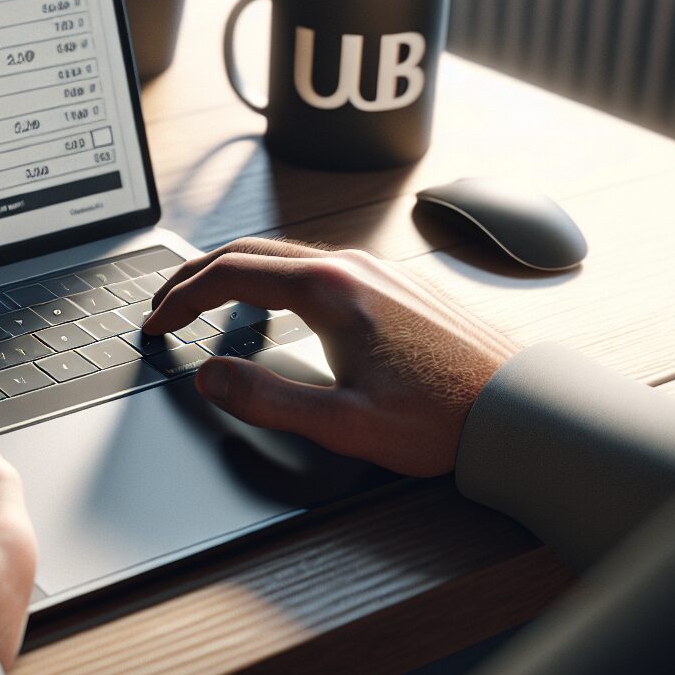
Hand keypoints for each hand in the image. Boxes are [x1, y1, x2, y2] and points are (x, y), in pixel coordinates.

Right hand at [143, 238, 517, 475]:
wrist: (519, 409)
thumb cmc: (442, 418)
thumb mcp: (343, 423)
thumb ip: (266, 399)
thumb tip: (209, 376)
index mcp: (329, 291)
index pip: (228, 275)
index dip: (179, 299)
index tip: (155, 324)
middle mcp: (351, 267)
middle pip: (249, 252)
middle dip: (195, 277)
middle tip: (163, 307)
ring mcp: (376, 270)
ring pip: (282, 254)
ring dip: (233, 273)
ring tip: (205, 305)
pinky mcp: (394, 284)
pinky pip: (314, 265)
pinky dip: (271, 277)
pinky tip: (273, 309)